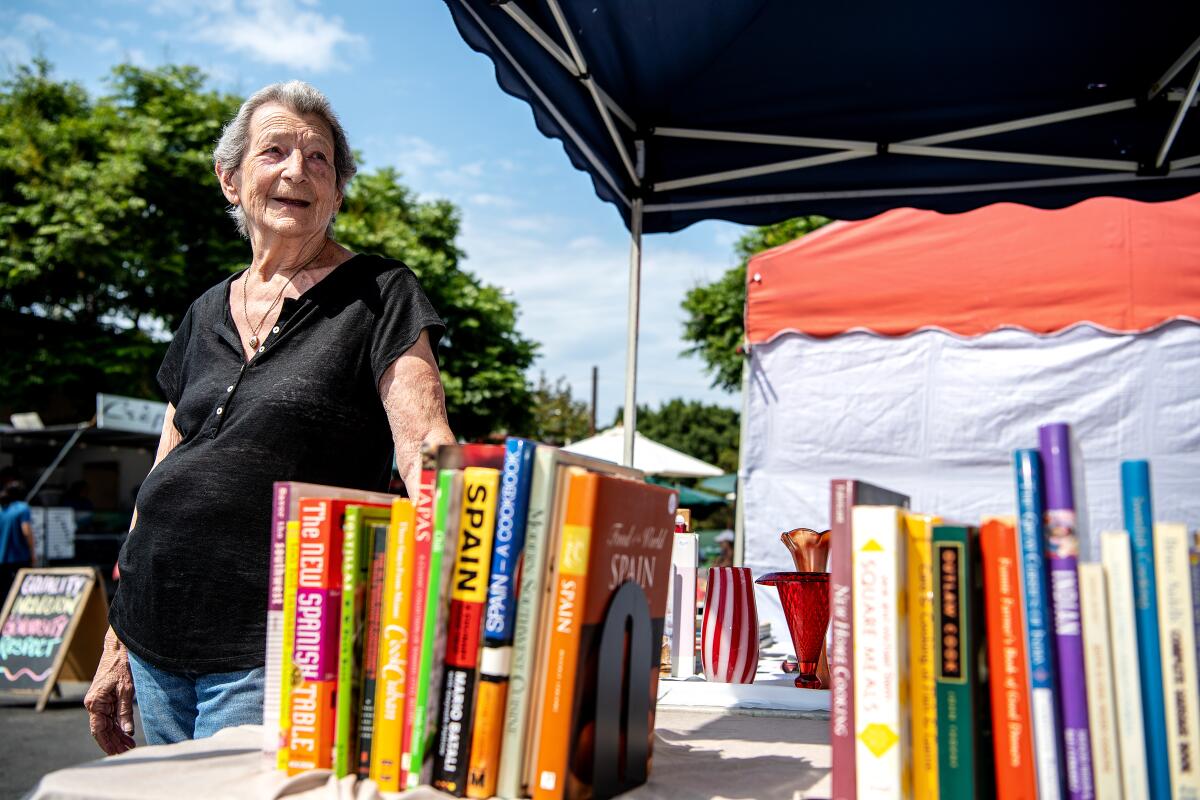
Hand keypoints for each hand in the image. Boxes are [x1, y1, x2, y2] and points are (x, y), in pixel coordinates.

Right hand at [83, 628, 136, 754]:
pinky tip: (125, 733)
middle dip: (114, 742)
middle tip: (128, 751)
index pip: (99, 730)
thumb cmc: (122, 666)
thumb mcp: (126, 690)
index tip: (118, 753)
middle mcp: (92, 704)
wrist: (119, 648)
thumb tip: (128, 732)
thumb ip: (125, 712)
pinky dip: (116, 725)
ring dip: (116, 735)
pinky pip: (108, 716)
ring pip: (105, 724)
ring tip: (129, 745)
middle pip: (102, 730)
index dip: (108, 743)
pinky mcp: (103, 698)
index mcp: (95, 703)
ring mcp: (97, 701)